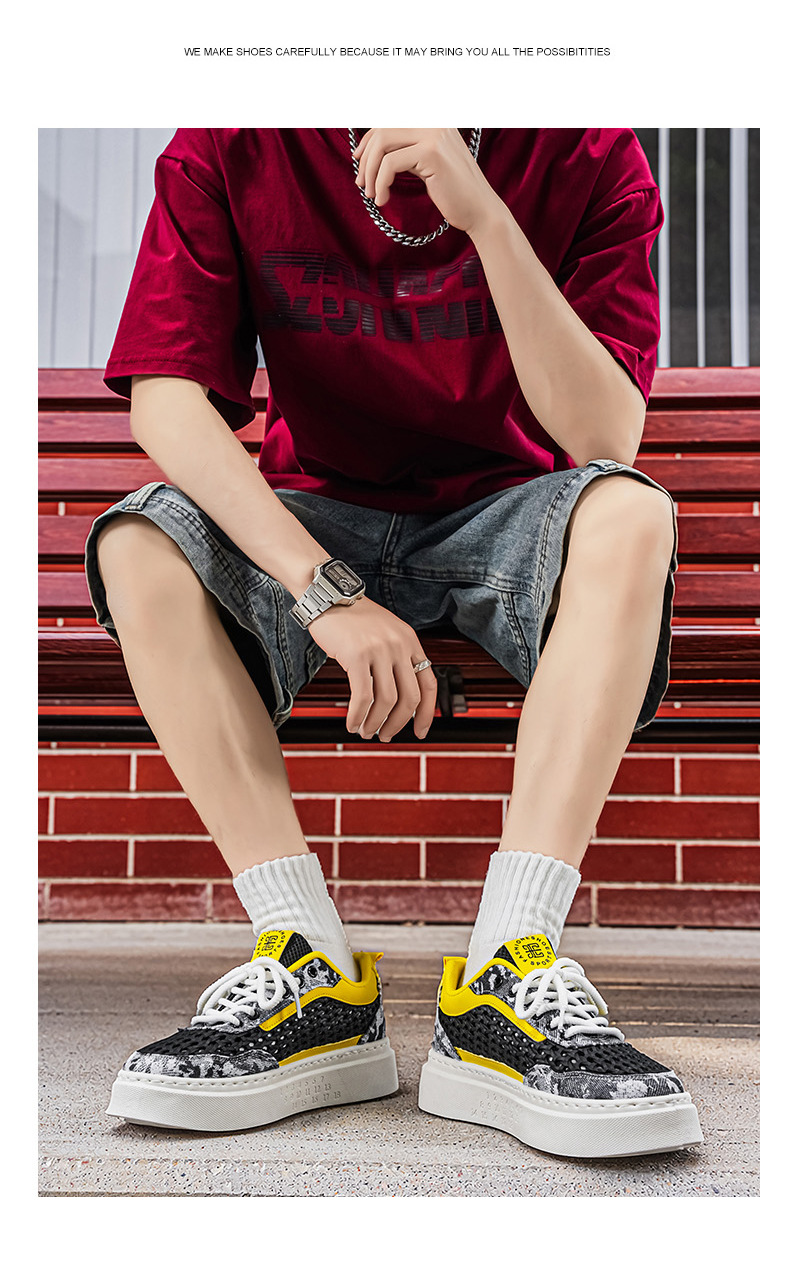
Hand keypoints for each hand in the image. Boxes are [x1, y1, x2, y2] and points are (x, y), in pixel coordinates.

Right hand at [306, 595, 437, 740]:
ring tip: (365, 731)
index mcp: (410, 641)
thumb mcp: (385, 632)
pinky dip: (358, 716)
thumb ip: (396, 658)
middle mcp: (399, 645)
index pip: (429, 684)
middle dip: (398, 724)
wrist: (327, 595)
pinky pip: (362, 696)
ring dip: (375, 723)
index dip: (427, 713)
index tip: (421, 731)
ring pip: (386, 701)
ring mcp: (379, 649)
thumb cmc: (352, 618)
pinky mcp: (356, 655)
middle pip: (409, 698)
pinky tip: (352, 722)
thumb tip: (397, 698)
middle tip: (385, 735)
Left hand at [352, 128, 503, 235]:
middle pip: (382, 129)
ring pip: (383, 144)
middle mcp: (434, 120)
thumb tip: (370, 148)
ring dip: (370, 172)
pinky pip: (391, 163)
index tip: (359, 160)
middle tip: (361, 183)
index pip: (389, 120)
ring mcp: (434, 133)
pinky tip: (383, 200)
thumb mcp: (425, 162)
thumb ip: (405, 148)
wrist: (479, 210)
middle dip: (366, 159)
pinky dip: (381, 183)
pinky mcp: (431, 153)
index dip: (369, 139)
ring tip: (371, 194)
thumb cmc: (452, 191)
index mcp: (432, 119)